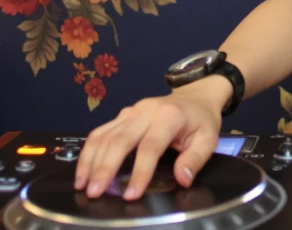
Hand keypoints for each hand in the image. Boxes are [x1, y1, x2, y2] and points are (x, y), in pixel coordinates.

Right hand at [74, 76, 227, 199]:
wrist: (195, 96)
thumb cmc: (201, 120)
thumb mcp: (208, 139)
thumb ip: (195, 159)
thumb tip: (182, 179)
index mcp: (169, 117)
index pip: (150, 147)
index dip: (140, 171)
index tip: (131, 194)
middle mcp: (146, 111)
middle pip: (120, 140)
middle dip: (105, 168)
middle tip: (95, 192)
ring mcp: (131, 111)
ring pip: (104, 135)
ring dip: (91, 160)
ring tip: (82, 185)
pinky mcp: (122, 115)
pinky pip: (100, 131)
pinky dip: (89, 151)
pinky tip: (84, 169)